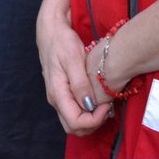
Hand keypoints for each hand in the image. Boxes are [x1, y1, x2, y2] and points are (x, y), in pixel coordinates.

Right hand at [37, 10, 113, 136]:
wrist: (51, 31)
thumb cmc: (62, 41)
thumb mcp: (74, 58)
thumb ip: (80, 84)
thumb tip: (89, 105)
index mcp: (57, 93)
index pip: (75, 122)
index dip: (94, 120)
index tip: (107, 106)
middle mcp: (56, 99)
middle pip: (73, 127)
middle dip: (93, 124)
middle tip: (108, 107)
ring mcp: (58, 97)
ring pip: (73, 122)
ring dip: (91, 120)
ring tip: (104, 104)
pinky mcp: (62, 93)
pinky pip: (74, 112)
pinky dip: (87, 113)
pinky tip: (97, 100)